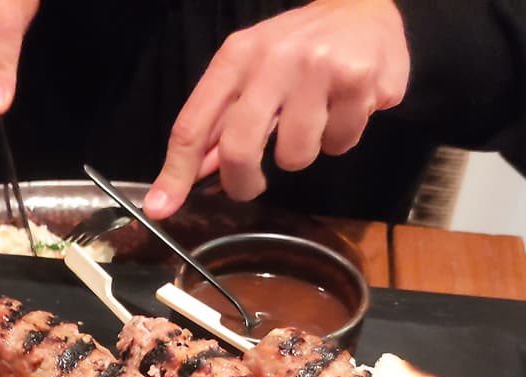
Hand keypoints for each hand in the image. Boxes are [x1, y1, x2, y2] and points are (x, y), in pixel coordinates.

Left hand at [146, 0, 409, 217]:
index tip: (161, 208)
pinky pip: (340, 143)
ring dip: (305, 153)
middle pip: (238, 149)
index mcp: (236, 57)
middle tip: (252, 186)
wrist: (365, 6)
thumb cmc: (300, 47)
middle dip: (242, 183)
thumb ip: (221, 121)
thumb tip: (193, 172)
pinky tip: (347, 107)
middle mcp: (272, 59)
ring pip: (295, 156)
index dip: (176, 172)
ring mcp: (316, 69)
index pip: (193, 123)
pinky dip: (342, 137)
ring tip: (317, 120)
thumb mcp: (251, 70)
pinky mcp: (357, 81)